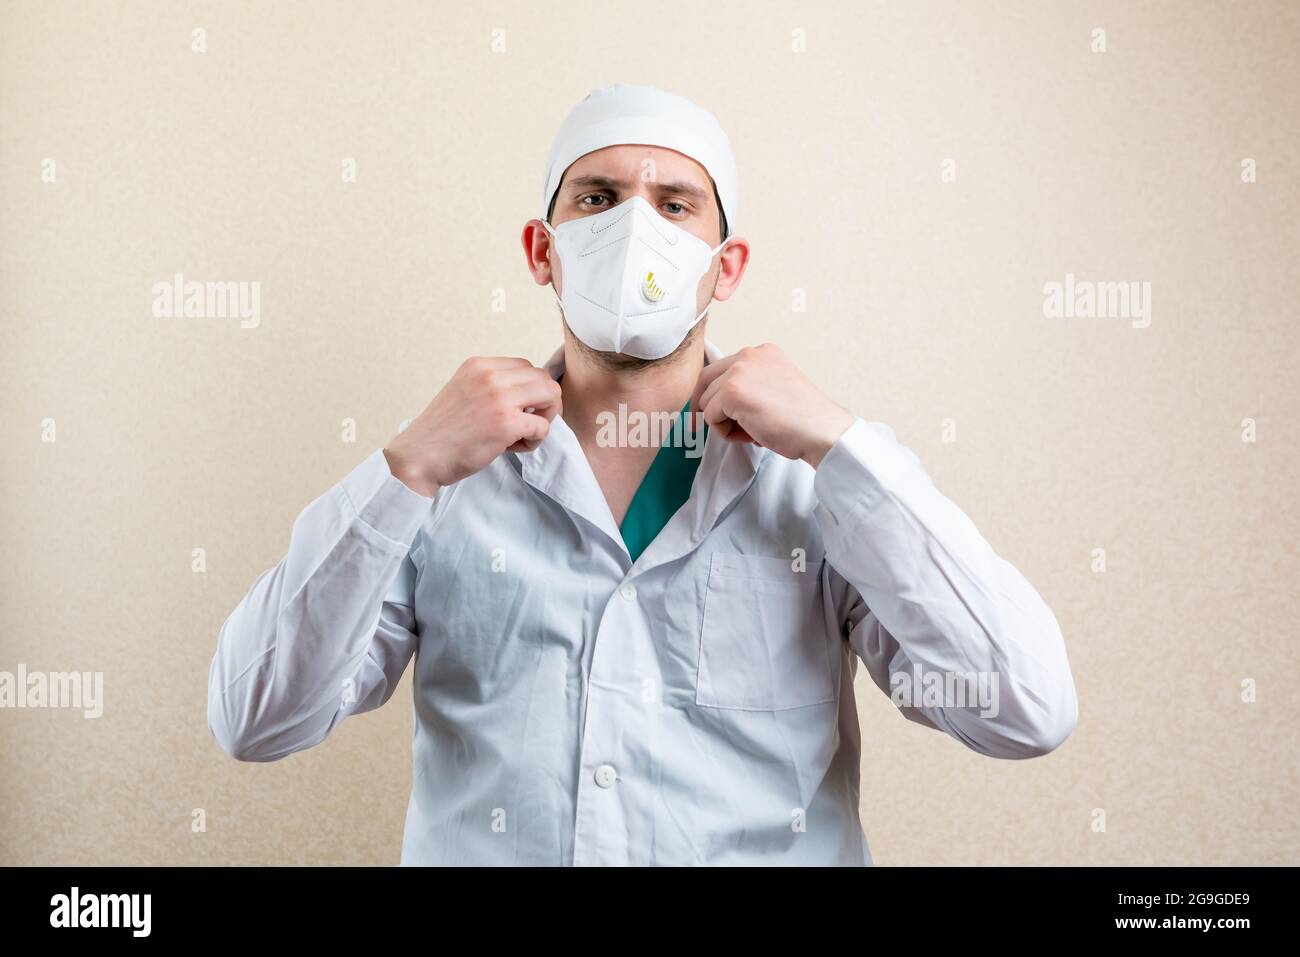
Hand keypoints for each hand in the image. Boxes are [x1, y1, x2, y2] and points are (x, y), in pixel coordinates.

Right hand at [383, 357, 561, 495]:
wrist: (418, 457)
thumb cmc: (442, 433)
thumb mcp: (464, 392)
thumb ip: (492, 387)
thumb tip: (528, 397)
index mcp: (478, 366)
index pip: (526, 366)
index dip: (529, 390)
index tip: (518, 409)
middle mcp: (490, 376)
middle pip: (543, 378)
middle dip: (545, 402)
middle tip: (530, 423)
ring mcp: (499, 398)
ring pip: (551, 395)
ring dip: (544, 418)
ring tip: (524, 434)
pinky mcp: (506, 423)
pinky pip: (543, 426)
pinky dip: (535, 439)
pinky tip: (514, 447)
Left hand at [689, 343, 854, 467]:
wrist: (821, 430)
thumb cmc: (802, 419)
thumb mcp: (773, 387)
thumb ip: (749, 386)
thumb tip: (715, 402)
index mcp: (761, 352)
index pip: (720, 370)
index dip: (718, 396)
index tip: (725, 414)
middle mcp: (749, 354)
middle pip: (705, 381)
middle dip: (710, 407)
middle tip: (727, 427)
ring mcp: (738, 371)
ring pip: (706, 402)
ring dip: (723, 423)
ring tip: (752, 432)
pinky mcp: (731, 392)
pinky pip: (710, 418)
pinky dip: (725, 432)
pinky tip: (752, 434)